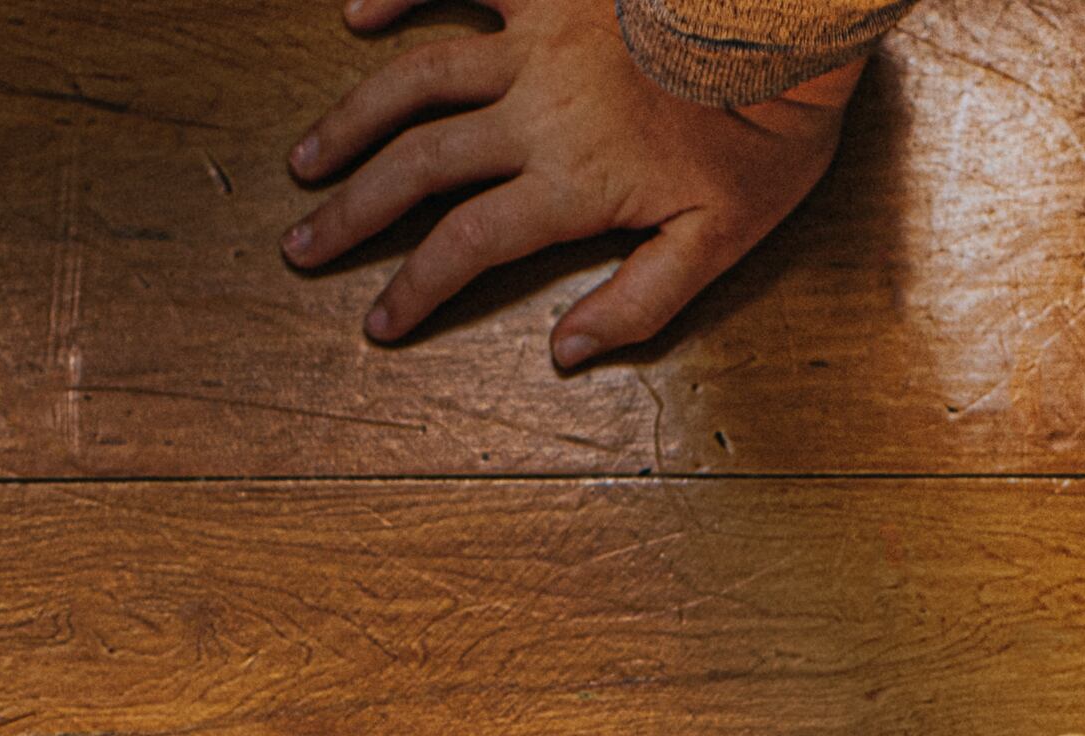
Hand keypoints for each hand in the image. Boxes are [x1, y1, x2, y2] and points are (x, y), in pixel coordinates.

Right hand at [286, 0, 855, 369]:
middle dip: (352, 213)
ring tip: (308, 158)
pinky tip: (357, 12)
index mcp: (570, 181)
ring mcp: (535, 40)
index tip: (377, 322)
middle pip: (418, 167)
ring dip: (353, 120)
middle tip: (301, 246)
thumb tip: (568, 352)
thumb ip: (642, 301)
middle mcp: (534, 111)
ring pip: (416, 79)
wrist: (783, 23)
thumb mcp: (723, 239)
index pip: (466, 246)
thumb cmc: (765, 130)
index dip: (413, 288)